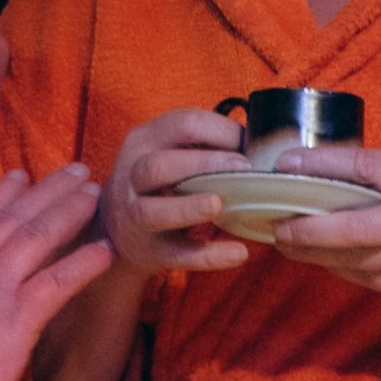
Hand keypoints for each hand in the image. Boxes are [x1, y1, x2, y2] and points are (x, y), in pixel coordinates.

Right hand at [0, 165, 114, 380]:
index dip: (2, 194)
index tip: (21, 177)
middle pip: (14, 216)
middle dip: (48, 190)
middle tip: (75, 172)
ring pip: (38, 235)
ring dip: (70, 210)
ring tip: (95, 193)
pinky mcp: (17, 317)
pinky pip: (58, 280)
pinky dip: (84, 262)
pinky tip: (106, 250)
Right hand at [100, 108, 251, 273]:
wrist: (121, 228)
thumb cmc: (160, 183)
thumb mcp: (170, 153)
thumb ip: (204, 145)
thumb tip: (259, 144)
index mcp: (144, 141)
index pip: (182, 125)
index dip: (220, 131)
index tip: (250, 145)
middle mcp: (131, 176)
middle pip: (157, 166)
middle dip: (204, 165)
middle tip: (243, 169)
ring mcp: (134, 216)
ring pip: (151, 211)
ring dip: (188, 208)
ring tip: (219, 205)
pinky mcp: (148, 250)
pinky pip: (176, 254)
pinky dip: (208, 256)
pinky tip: (237, 253)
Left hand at [265, 145, 380, 319]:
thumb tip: (329, 171)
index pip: (364, 167)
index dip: (321, 164)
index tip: (286, 163)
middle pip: (350, 225)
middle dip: (306, 227)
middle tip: (277, 223)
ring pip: (350, 257)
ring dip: (313, 251)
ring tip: (285, 238)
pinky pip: (362, 275)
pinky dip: (336, 265)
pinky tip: (317, 256)